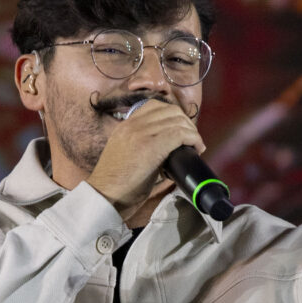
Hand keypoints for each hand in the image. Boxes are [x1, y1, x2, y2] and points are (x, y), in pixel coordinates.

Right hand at [87, 97, 204, 216]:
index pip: (154, 106)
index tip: (181, 130)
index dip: (173, 115)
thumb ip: (143, 146)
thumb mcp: (127, 156)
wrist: (105, 196)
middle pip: (169, 110)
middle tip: (192, 139)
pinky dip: (193, 139)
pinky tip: (196, 148)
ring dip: (192, 132)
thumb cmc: (117, 185)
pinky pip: (179, 133)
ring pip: (177, 120)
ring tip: (196, 145)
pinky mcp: (151, 145)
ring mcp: (141, 133)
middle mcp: (133, 124)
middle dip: (186, 122)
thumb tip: (168, 151)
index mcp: (125, 126)